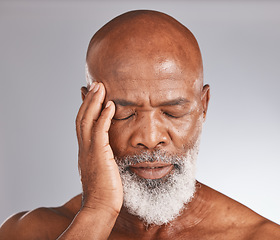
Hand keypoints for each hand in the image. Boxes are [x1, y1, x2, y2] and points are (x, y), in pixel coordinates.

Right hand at [76, 82, 122, 215]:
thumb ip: (103, 157)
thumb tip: (108, 152)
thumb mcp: (102, 168)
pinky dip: (103, 116)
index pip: (83, 124)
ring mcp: (90, 150)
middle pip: (82, 117)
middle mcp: (84, 147)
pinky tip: (110, 105)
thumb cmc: (105, 190)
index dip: (85, 108)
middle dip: (89, 99)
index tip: (88, 94)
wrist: (100, 206)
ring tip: (100, 87)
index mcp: (86, 150)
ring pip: (88, 120)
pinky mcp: (99, 154)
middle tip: (95, 84)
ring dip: (94, 102)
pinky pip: (100, 131)